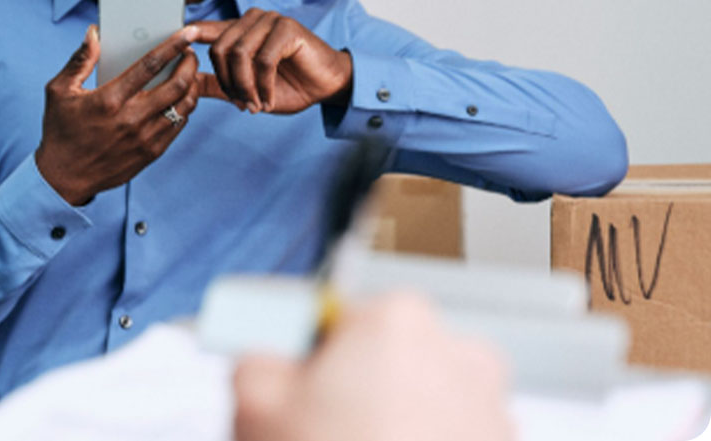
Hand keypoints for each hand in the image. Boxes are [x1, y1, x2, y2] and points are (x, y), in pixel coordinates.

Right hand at [35, 25, 200, 204]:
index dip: (174, 45)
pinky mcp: (151, 152)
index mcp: (110, 100)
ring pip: (185, 106)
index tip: (188, 32)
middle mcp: (132, 119)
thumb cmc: (60, 131)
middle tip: (189, 53)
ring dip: (192, 85)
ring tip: (188, 74)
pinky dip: (185, 107)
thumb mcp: (59, 91)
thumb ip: (80, 60)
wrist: (64, 178)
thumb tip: (94, 33)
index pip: (151, 65)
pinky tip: (180, 98)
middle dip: (190, 63)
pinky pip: (179, 125)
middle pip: (178, 84)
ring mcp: (145, 138)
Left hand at [191, 9, 351, 113]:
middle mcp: (253, 20)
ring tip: (255, 104)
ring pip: (239, 54)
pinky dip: (263, 85)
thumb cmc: (289, 85)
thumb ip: (218, 84)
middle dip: (227, 82)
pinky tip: (268, 99)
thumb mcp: (247, 89)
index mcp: (240, 30)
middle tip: (240, 103)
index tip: (175, 41)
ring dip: (245, 86)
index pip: (208, 30)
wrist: (326, 86)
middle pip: (220, 48)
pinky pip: (264, 60)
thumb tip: (187, 82)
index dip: (190, 35)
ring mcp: (271, 20)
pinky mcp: (288, 29)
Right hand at [234, 292, 513, 440]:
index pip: (336, 318)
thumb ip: (256, 362)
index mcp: (395, 318)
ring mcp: (490, 406)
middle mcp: (455, 350)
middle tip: (322, 431)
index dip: (308, 357)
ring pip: (422, 400)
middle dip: (356, 389)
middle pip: (385, 356)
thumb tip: (267, 365)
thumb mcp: (256, 406)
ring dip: (393, 423)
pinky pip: (451, 436)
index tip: (295, 384)